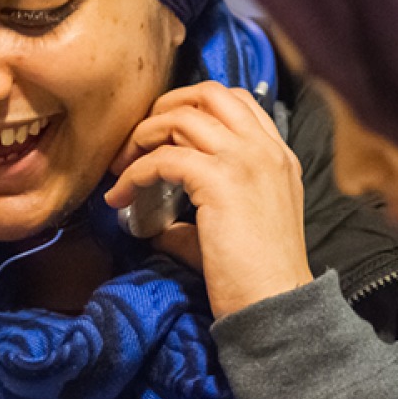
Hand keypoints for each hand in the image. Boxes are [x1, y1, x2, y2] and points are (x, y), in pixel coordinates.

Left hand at [105, 81, 311, 318]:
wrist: (276, 305)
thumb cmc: (258, 276)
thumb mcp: (240, 226)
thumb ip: (204, 212)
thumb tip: (159, 224)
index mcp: (276, 155)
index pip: (236, 101)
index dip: (194, 106)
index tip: (165, 131)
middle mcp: (264, 149)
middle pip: (209, 93)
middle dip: (166, 106)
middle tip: (140, 138)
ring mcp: (245, 161)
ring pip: (181, 118)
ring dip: (142, 136)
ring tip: (122, 167)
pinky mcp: (220, 182)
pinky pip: (162, 158)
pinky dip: (134, 173)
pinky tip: (120, 197)